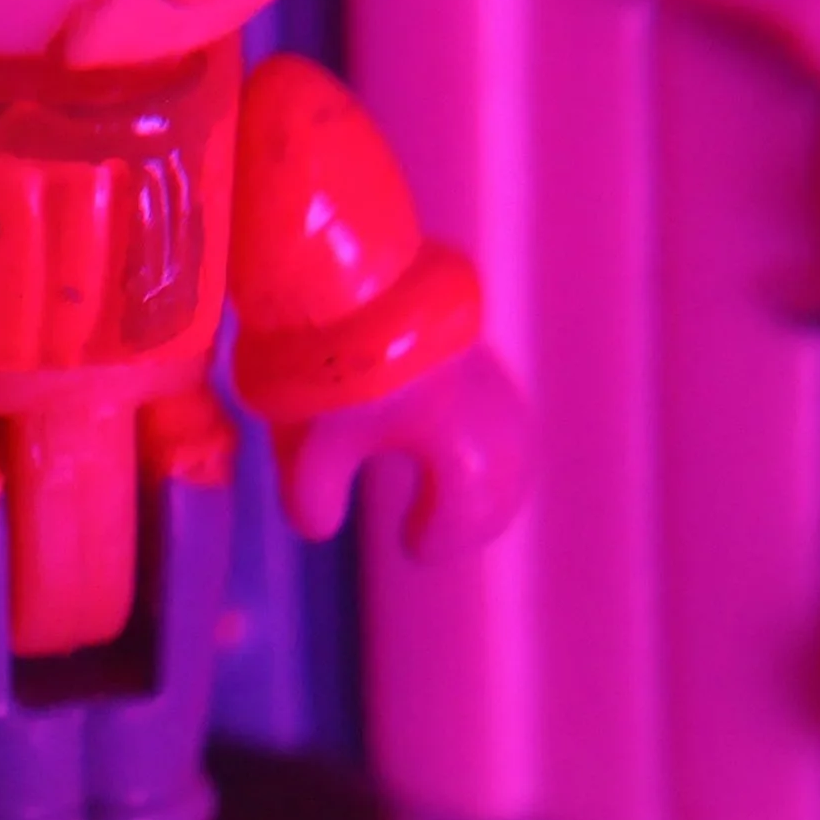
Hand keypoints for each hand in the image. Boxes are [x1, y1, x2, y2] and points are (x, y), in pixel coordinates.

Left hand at [277, 340, 528, 560]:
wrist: (342, 271)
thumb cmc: (329, 368)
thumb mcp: (308, 444)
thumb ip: (312, 498)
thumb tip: (319, 528)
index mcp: (456, 436)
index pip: (470, 500)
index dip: (447, 532)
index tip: (413, 548)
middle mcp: (486, 406)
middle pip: (506, 474)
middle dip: (478, 513)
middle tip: (438, 534)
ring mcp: (485, 371)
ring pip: (511, 440)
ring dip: (489, 479)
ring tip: (448, 497)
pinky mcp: (471, 346)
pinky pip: (498, 408)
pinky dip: (485, 441)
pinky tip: (446, 445)